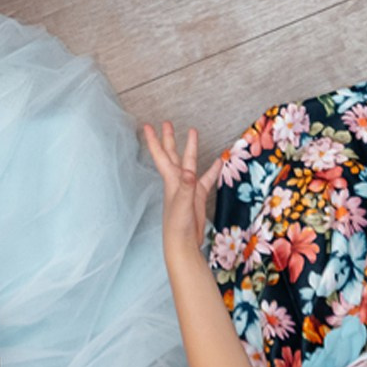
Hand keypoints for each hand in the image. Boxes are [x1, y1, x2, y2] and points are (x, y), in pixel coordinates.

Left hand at [141, 121, 223, 260]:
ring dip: (191, 148)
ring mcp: (188, 187)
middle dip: (169, 138)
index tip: (147, 125)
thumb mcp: (182, 204)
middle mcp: (178, 180)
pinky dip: (212, 169)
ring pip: (189, 162)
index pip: (161, 155)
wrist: (183, 243)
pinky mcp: (197, 195)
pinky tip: (219, 161)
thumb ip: (186, 188)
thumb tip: (190, 172)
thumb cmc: (177, 225)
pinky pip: (206, 178)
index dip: (154, 141)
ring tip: (194, 132)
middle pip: (172, 154)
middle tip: (168, 122)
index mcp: (171, 180)